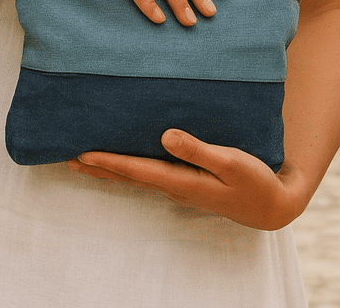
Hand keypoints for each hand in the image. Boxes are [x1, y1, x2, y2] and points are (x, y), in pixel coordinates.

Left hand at [67, 130, 309, 230]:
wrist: (272, 204)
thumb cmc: (254, 181)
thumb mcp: (231, 162)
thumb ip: (199, 150)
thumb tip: (166, 136)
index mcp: (182, 181)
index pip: (137, 169)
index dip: (108, 161)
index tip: (81, 154)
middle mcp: (175, 186)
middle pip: (128, 176)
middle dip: (98, 167)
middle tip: (66, 159)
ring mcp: (180, 186)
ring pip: (137, 175)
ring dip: (110, 168)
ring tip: (84, 160)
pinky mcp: (187, 182)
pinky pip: (150, 172)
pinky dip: (130, 166)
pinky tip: (125, 160)